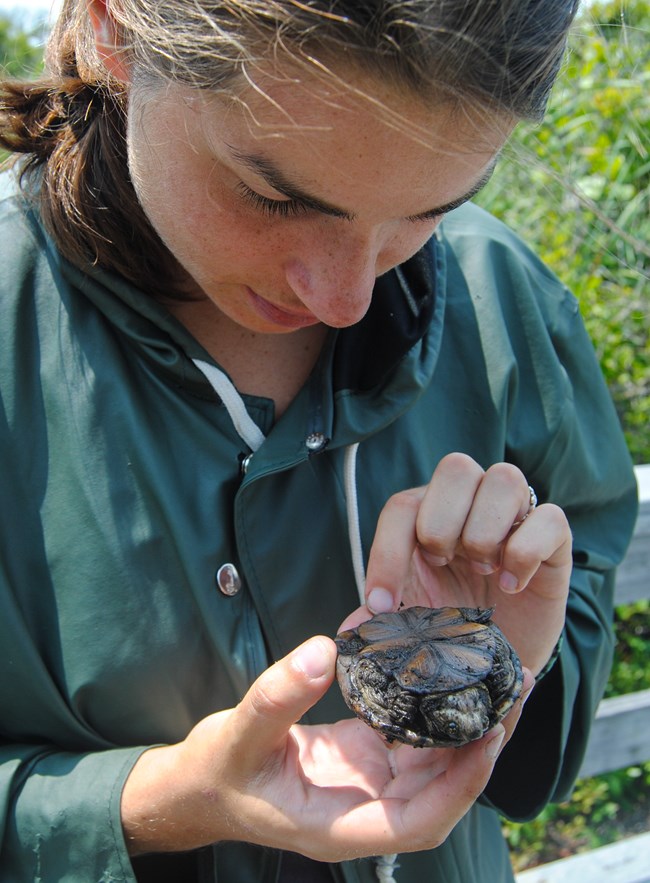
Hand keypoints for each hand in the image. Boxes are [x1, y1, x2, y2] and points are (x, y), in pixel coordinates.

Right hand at [121, 636, 522, 860]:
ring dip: (467, 728)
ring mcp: (368, 783)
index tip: (489, 736)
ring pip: (433, 763)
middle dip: (483, 749)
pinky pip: (410, 738)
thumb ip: (278, 696)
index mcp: (344, 825)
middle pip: (443, 790)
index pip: (422, 821)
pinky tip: (448, 676)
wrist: (200, 784)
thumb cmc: (218, 772)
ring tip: (497, 680)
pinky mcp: (363, 755)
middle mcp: (367, 809)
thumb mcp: (239, 734)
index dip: (462, 785)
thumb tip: (323, 649)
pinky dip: (434, 712)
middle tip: (514, 694)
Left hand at [341, 453, 571, 677]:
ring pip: (503, 477)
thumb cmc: (456, 626)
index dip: (386, 551)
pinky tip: (513, 585)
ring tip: (482, 569)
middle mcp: (472, 503)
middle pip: (455, 467)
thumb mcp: (415, 623)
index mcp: (429, 516)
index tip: (381, 603)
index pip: (402, 505)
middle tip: (443, 563)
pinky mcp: (555, 537)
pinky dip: (526, 551)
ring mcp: (517, 515)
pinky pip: (549, 517)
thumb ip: (384, 619)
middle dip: (441, 522)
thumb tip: (351, 629)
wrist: (509, 656)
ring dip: (484, 529)